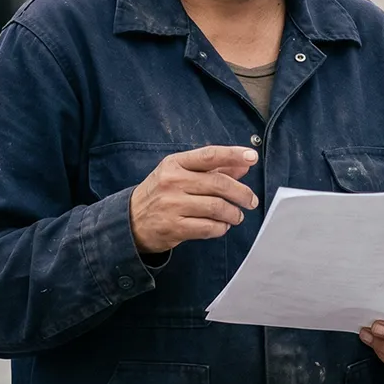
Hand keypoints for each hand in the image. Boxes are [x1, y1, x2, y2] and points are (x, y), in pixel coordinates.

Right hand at [129, 145, 258, 253]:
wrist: (130, 221)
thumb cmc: (161, 193)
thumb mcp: (180, 174)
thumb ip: (212, 169)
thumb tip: (243, 165)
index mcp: (175, 164)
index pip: (209, 155)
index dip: (233, 155)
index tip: (252, 156)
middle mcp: (172, 182)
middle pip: (218, 184)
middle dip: (241, 193)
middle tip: (251, 200)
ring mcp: (172, 205)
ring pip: (216, 207)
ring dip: (233, 213)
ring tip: (236, 215)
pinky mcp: (173, 227)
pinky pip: (208, 227)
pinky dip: (221, 228)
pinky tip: (222, 226)